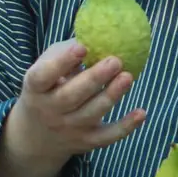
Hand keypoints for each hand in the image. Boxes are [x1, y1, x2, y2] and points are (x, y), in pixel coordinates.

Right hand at [0, 40, 144, 176]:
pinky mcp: (87, 142)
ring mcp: (69, 128)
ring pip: (91, 114)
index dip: (62, 62)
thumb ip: (64, 54)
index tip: (82, 47)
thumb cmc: (48, 89)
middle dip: (94, 78)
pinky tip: (141, 112)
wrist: (37, 136)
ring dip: (112, 96)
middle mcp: (50, 110)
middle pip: (71, 96)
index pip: (43, 76)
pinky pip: (108, 136)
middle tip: (115, 60)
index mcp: (36, 88)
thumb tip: (94, 34)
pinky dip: (126, 127)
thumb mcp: (45, 69)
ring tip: (128, 77)